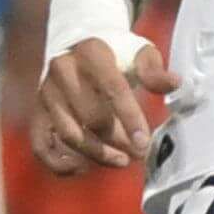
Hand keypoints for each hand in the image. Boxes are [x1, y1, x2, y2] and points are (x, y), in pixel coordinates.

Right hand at [33, 38, 179, 174]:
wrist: (78, 43)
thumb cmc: (115, 53)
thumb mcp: (138, 52)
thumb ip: (154, 70)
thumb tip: (174, 83)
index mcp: (91, 52)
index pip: (113, 89)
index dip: (130, 118)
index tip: (144, 143)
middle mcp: (63, 70)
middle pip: (91, 116)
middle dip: (118, 140)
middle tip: (139, 152)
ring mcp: (47, 93)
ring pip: (69, 133)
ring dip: (97, 154)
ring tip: (122, 161)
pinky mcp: (38, 111)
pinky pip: (41, 144)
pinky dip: (58, 163)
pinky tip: (82, 170)